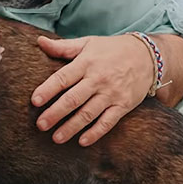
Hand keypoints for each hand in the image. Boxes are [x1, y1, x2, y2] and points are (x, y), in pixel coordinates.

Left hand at [30, 35, 154, 146]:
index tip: (35, 101)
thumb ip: (63, 47)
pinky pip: (108, 122)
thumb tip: (39, 41)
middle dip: (55, 113)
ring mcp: (111, 93)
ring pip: (88, 113)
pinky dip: (95, 132)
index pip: (63, 77)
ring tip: (56, 138)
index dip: (48, 89)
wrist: (147, 56)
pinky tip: (82, 141)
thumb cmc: (112, 49)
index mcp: (86, 63)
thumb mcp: (88, 43)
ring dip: (71, 127)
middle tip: (40, 125)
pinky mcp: (123, 105)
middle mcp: (98, 79)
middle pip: (73, 99)